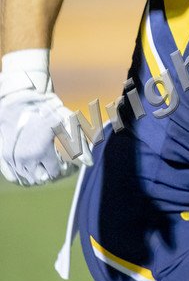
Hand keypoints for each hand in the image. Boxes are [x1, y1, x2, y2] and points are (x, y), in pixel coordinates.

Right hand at [0, 70, 91, 186]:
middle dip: (51, 172)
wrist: (17, 101)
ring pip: (27, 179)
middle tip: (57, 163)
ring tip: (45, 162)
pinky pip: (13, 176)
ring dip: (37, 173)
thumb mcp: (66, 120)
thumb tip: (89, 163)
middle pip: (41, 178)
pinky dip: (22, 174)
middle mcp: (24, 159)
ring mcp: (12, 159)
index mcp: (40, 152)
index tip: (68, 164)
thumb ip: (78, 142)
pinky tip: (32, 164)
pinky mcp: (3, 157)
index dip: (64, 168)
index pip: (54, 172)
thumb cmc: (45, 109)